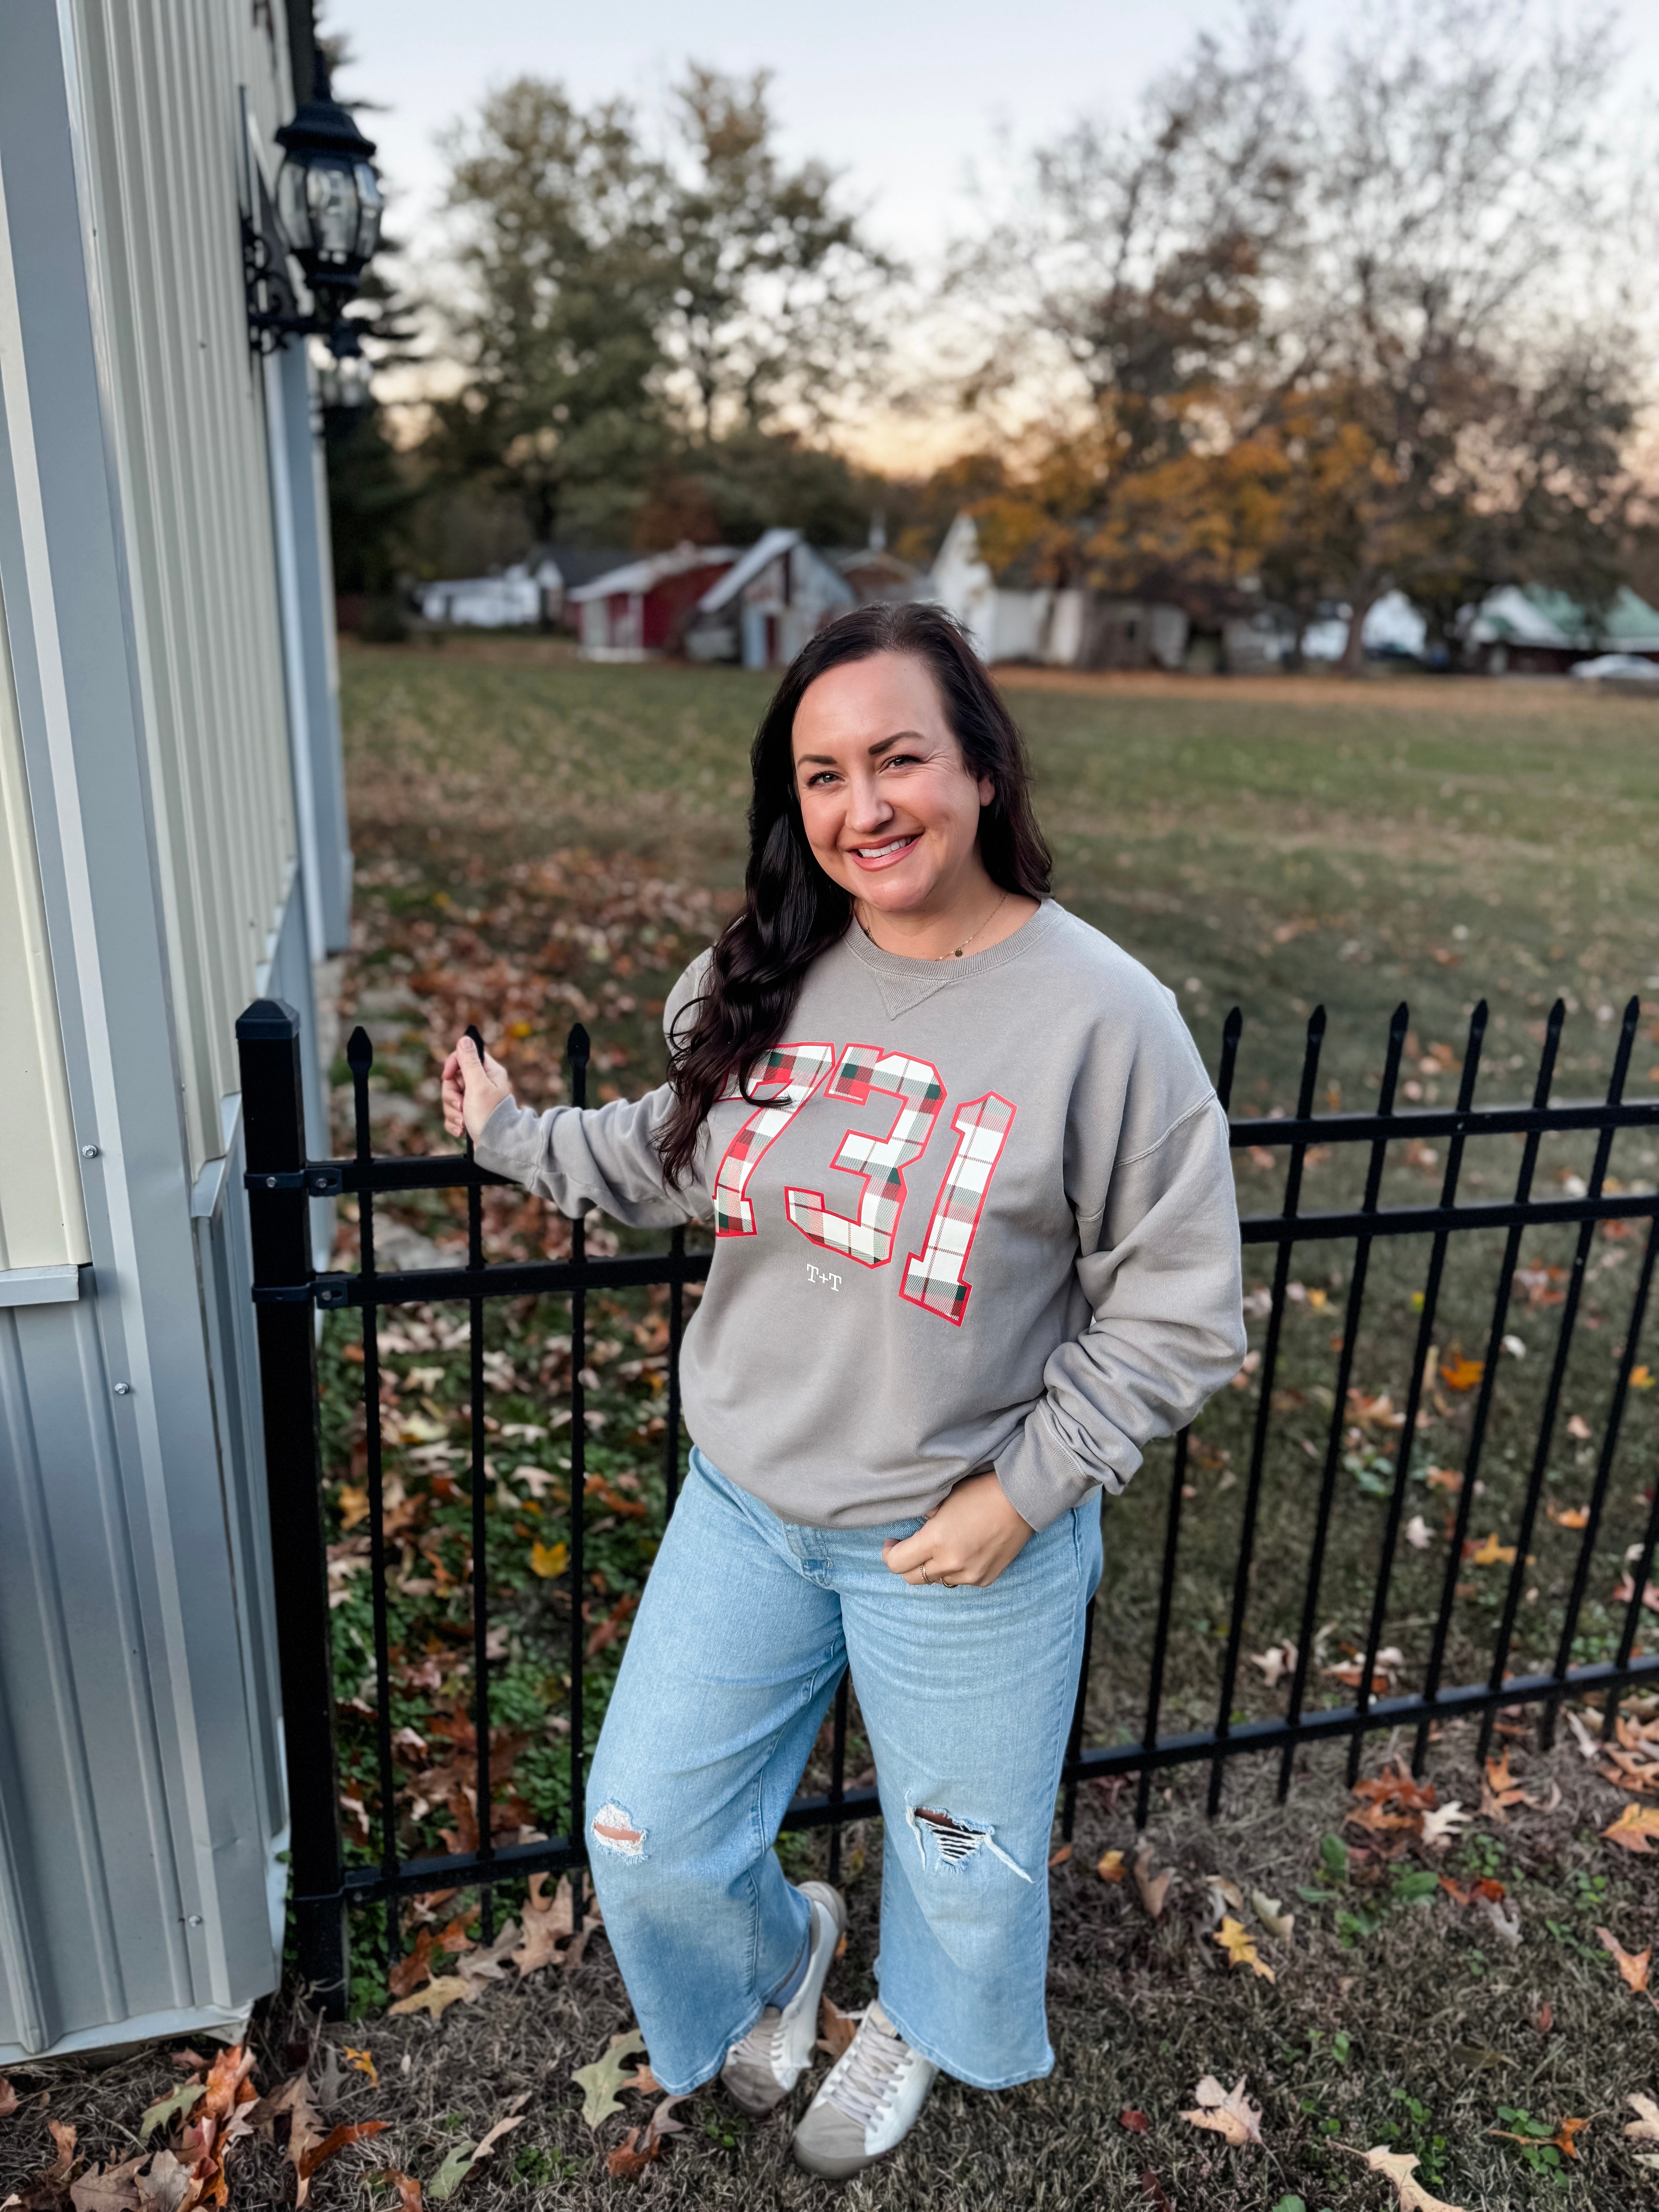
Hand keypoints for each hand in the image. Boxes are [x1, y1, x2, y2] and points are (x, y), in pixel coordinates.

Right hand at [441, 1034, 513, 1143]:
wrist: (497, 1147)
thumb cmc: (490, 1117)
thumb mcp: (478, 1086)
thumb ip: (469, 1062)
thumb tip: (465, 1039)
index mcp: (488, 1072)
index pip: (463, 1057)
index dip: (452, 1066)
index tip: (447, 1077)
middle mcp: (482, 1084)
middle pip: (452, 1080)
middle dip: (452, 1095)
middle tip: (462, 1106)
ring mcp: (474, 1100)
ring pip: (450, 1098)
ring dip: (453, 1111)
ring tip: (464, 1121)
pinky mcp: (468, 1114)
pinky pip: (452, 1113)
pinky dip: (454, 1122)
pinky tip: (463, 1129)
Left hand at [882, 1471, 1033, 1589]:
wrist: (1022, 1499)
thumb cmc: (982, 1491)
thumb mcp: (944, 1499)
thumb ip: (925, 1518)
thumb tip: (916, 1527)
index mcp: (936, 1541)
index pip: (896, 1563)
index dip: (889, 1553)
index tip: (892, 1542)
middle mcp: (951, 1564)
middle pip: (912, 1578)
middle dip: (906, 1563)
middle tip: (910, 1547)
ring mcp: (970, 1575)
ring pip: (937, 1580)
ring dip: (933, 1567)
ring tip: (941, 1547)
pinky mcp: (986, 1579)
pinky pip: (960, 1580)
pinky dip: (956, 1570)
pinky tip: (963, 1551)